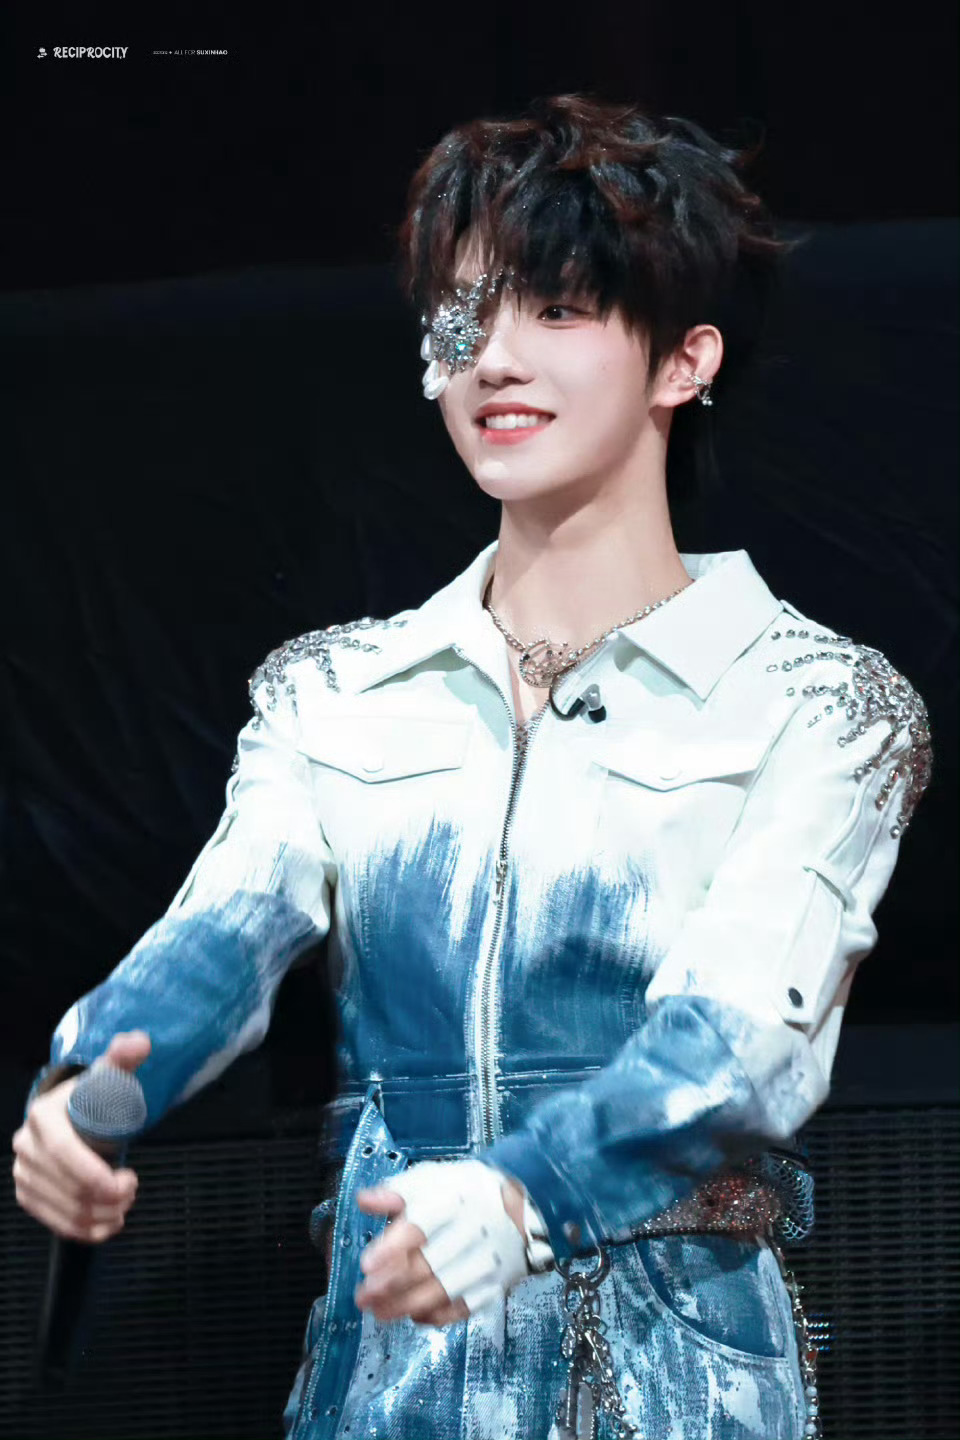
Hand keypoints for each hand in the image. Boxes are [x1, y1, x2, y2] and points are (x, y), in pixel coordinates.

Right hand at [12, 1030, 150, 1242]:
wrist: (67, 1113)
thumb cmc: (91, 1095)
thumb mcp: (107, 1074)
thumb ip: (123, 1056)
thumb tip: (140, 1043)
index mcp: (43, 1116)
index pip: (67, 1154)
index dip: (98, 1176)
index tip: (130, 1180)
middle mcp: (27, 1146)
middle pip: (69, 1187)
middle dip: (108, 1198)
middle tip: (133, 1189)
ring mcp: (24, 1173)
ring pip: (65, 1210)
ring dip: (101, 1217)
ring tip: (125, 1205)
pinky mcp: (28, 1194)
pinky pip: (55, 1223)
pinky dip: (85, 1231)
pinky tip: (109, 1226)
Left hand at [354, 1176, 526, 1327]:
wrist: (518, 1206)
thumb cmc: (463, 1193)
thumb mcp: (431, 1179)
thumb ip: (396, 1191)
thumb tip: (364, 1201)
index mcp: (454, 1198)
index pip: (421, 1225)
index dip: (392, 1247)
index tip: (366, 1265)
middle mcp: (474, 1229)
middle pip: (429, 1263)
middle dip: (392, 1284)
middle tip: (363, 1296)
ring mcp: (488, 1259)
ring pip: (444, 1290)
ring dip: (407, 1305)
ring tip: (379, 1312)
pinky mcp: (496, 1283)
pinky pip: (464, 1307)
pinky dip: (437, 1316)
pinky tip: (414, 1315)